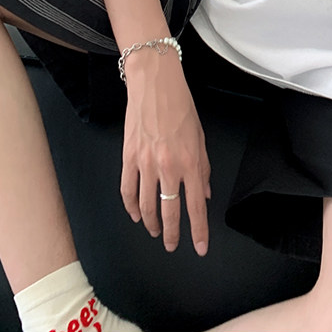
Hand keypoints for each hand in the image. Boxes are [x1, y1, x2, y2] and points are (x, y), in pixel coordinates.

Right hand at [119, 49, 210, 255]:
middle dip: (173, 234)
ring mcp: (147, 163)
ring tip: (156, 232)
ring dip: (152, 224)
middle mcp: (169, 166)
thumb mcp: (201, 137)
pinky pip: (128, 190)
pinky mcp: (129, 157)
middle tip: (173, 246)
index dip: (199, 230)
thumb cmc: (180, 106)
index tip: (201, 247)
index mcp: (191, 162)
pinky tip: (136, 214)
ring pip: (147, 206)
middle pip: (170, 211)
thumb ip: (203, 168)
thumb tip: (203, 193)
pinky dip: (131, 206)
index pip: (196, 206)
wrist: (155, 84)